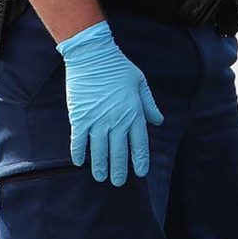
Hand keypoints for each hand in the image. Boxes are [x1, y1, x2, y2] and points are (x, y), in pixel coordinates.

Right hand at [57, 22, 163, 186]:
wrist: (92, 56)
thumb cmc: (118, 67)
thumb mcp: (140, 83)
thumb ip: (149, 104)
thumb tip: (158, 121)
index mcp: (134, 113)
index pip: (139, 144)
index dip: (139, 161)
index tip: (140, 173)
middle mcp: (117, 121)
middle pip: (119, 153)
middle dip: (119, 170)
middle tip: (118, 182)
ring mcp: (97, 121)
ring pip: (99, 151)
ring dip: (100, 166)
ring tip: (100, 177)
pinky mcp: (80, 118)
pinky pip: (79, 141)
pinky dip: (79, 153)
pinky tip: (79, 162)